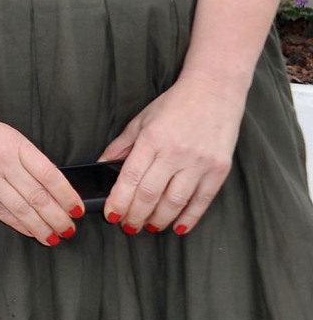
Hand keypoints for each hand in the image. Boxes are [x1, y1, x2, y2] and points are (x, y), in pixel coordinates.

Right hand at [0, 106, 80, 244]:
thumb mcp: (7, 133)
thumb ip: (27, 157)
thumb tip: (51, 186)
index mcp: (15, 143)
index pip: (49, 175)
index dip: (67, 195)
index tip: (78, 209)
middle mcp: (1, 162)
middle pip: (37, 196)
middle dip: (58, 217)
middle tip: (70, 229)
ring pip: (21, 209)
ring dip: (41, 227)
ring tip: (55, 237)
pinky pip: (0, 212)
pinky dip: (19, 225)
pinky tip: (32, 231)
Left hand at [100, 77, 243, 234]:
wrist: (214, 92)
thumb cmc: (174, 105)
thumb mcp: (140, 120)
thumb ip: (121, 145)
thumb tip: (101, 166)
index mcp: (152, 139)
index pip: (131, 178)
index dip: (120, 201)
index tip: (111, 215)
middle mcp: (176, 153)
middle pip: (151, 194)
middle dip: (136, 215)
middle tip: (128, 226)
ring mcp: (199, 162)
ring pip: (175, 202)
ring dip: (159, 220)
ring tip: (149, 227)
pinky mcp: (219, 170)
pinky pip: (202, 201)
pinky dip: (188, 218)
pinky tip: (176, 227)